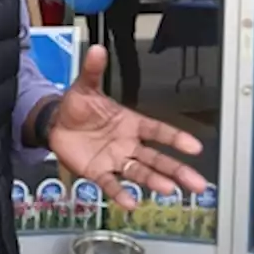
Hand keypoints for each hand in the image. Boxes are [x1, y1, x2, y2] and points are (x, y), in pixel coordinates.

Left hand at [48, 46, 207, 209]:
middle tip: (197, 183)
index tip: (195, 147)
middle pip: (157, 158)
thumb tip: (97, 50)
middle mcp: (128, 144)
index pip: (158, 131)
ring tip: (169, 190)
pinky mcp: (98, 172)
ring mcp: (115, 160)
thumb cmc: (77, 106)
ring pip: (140, 173)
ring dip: (154, 181)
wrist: (55, 124)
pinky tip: (130, 203)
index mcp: (131, 123)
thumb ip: (93, 70)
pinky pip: (111, 184)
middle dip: (177, 170)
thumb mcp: (85, 86)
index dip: (176, 138)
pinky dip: (120, 194)